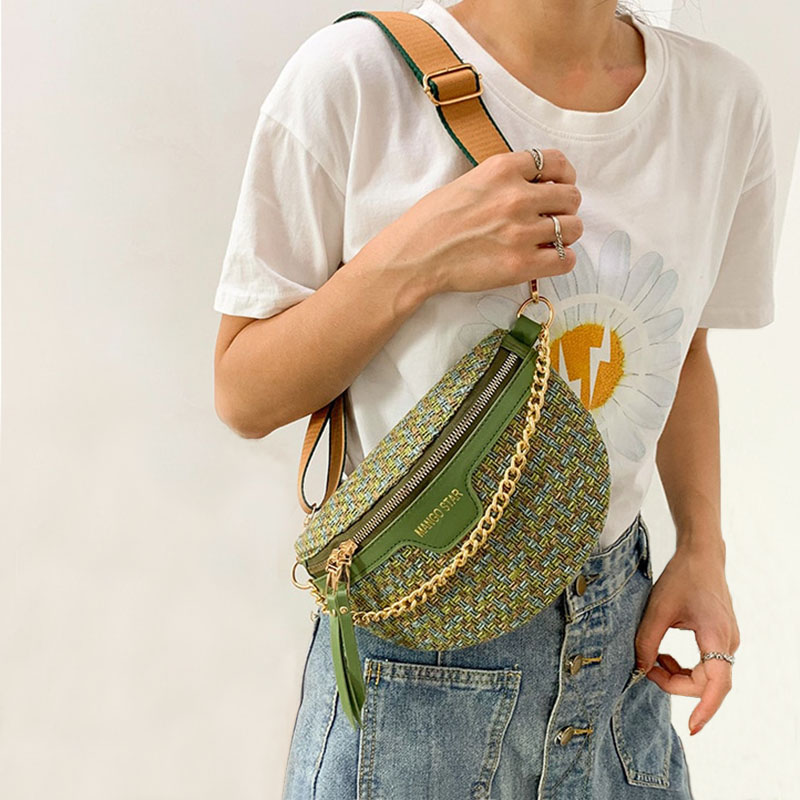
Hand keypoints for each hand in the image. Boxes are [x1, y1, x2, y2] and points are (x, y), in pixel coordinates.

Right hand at [370, 148, 583, 298]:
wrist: (415, 256)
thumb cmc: (433, 221)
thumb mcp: (470, 181)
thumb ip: (503, 180)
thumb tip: (532, 188)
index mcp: (503, 170)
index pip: (557, 162)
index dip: (564, 176)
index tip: (559, 186)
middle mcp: (516, 197)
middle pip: (571, 196)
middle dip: (565, 208)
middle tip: (551, 219)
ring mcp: (520, 232)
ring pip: (573, 228)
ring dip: (565, 235)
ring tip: (546, 241)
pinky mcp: (520, 264)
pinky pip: (565, 259)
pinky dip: (561, 259)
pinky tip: (545, 260)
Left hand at [633, 539, 739, 735]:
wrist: (701, 555)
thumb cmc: (682, 576)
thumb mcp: (657, 608)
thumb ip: (647, 640)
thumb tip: (639, 669)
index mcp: (715, 635)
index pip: (717, 683)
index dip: (705, 708)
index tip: (692, 727)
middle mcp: (729, 642)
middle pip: (706, 683)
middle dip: (674, 683)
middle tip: (645, 669)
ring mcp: (728, 641)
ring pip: (706, 676)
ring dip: (678, 675)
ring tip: (652, 658)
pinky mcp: (721, 638)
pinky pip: (707, 665)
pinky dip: (684, 666)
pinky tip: (664, 653)